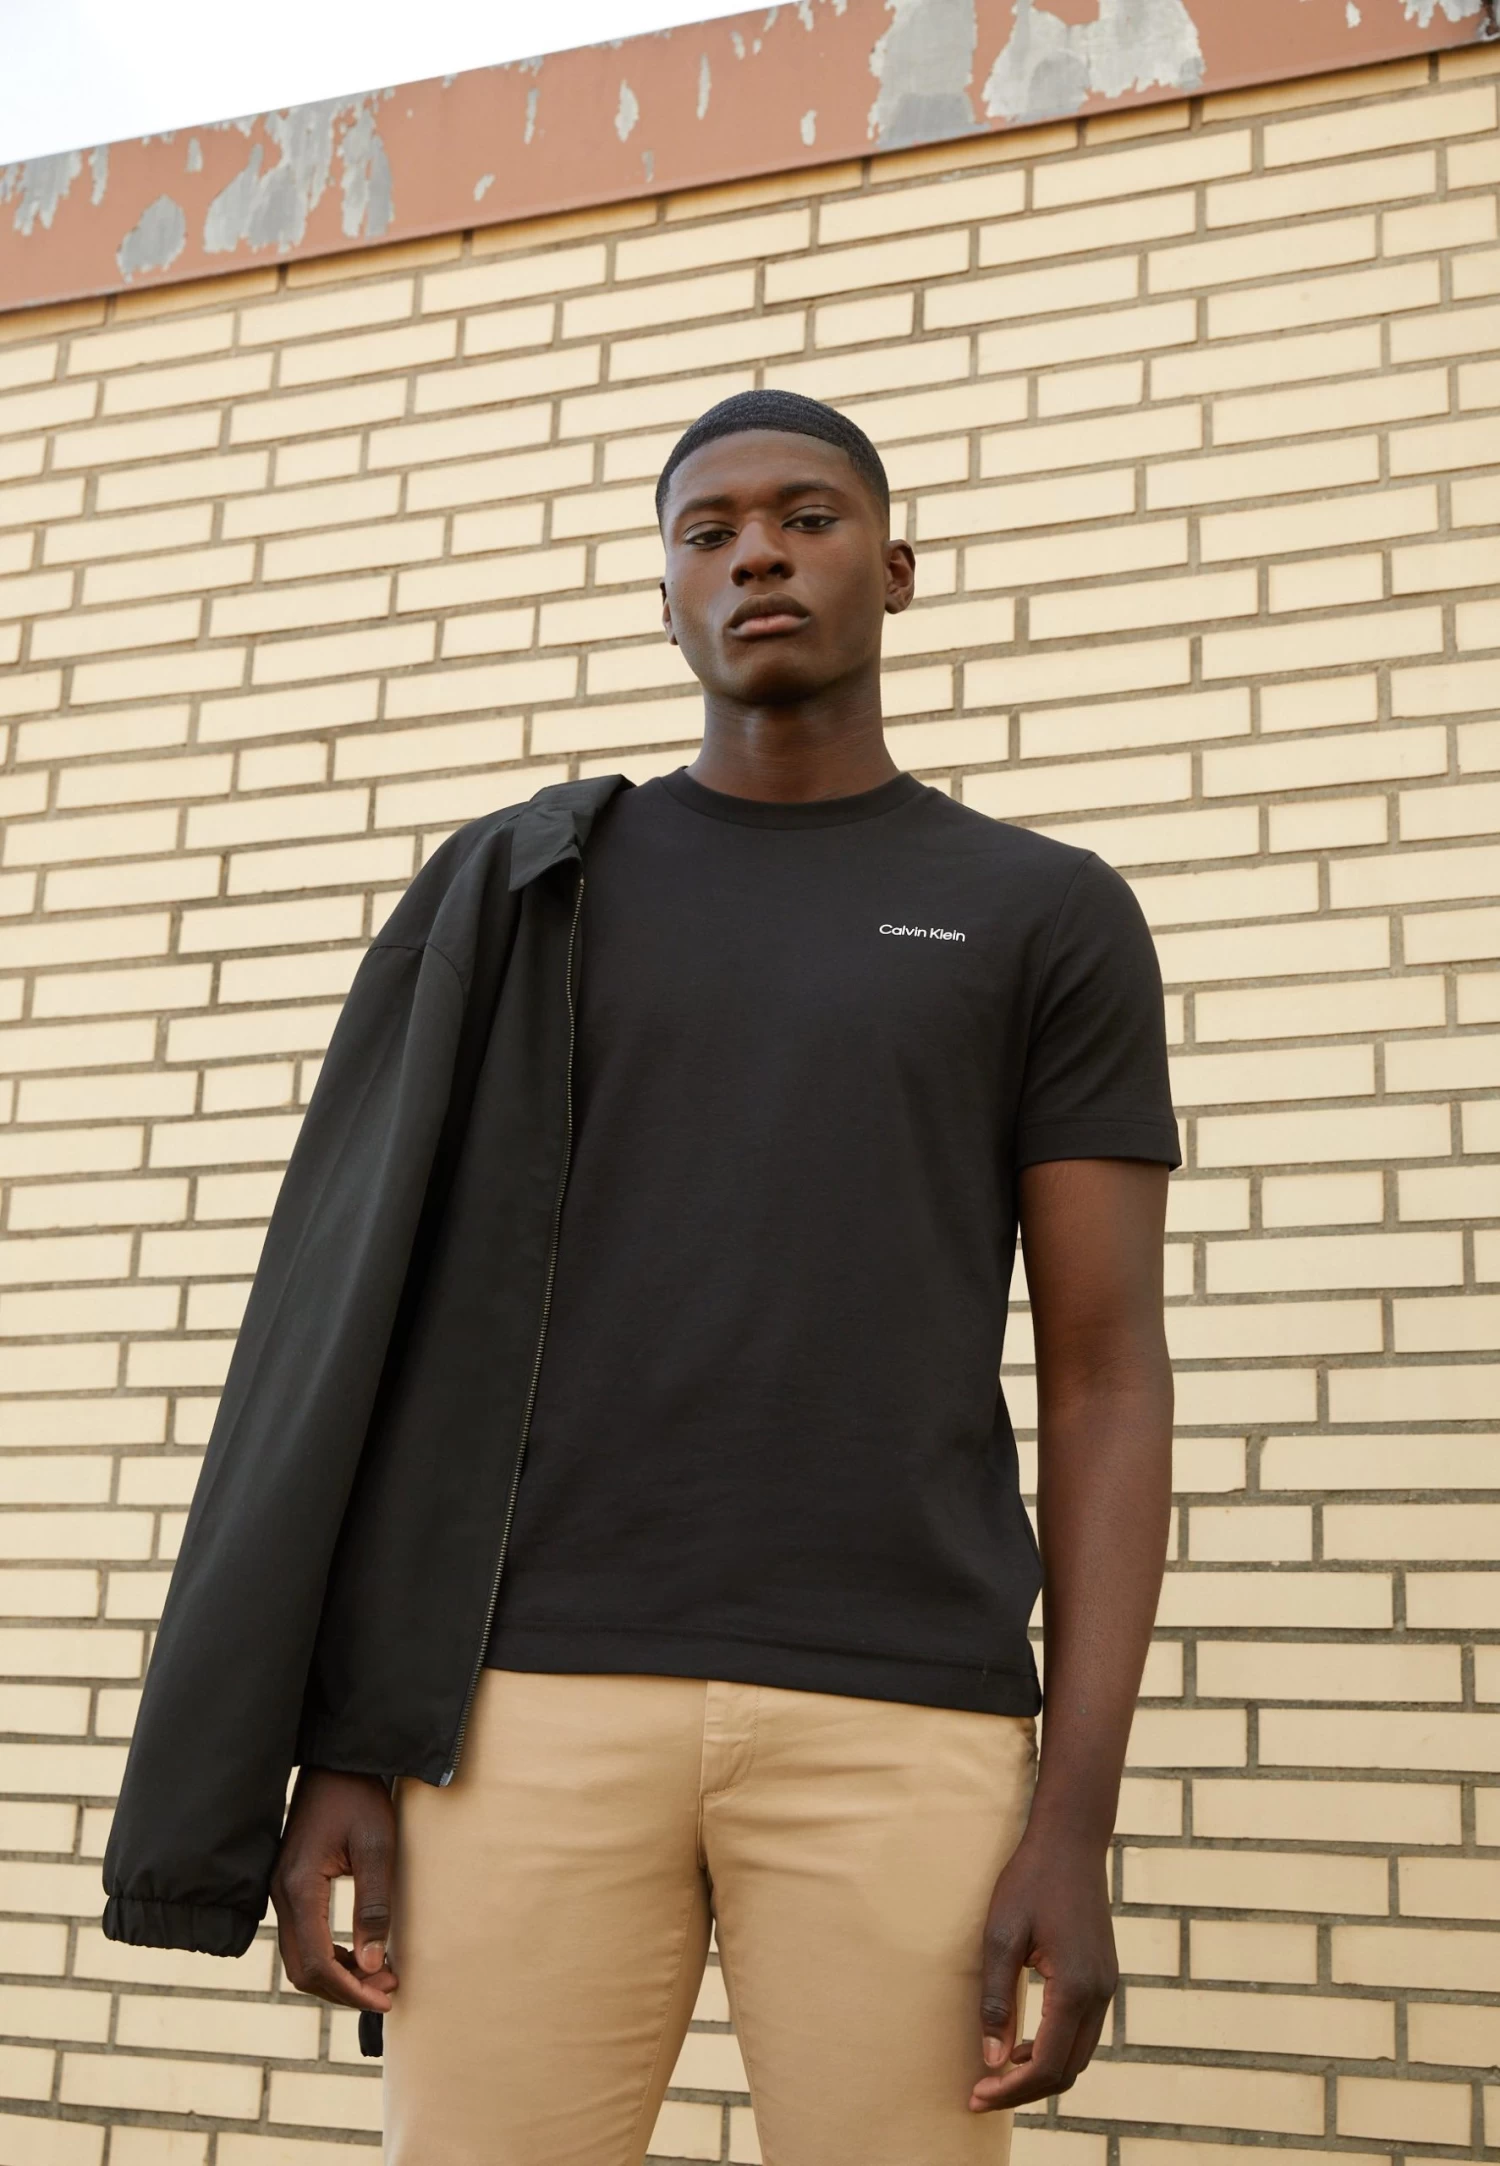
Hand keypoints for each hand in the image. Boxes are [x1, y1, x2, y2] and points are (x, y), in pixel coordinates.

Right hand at [271, 1768, 398, 2012]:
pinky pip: (303, 1937)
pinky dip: (330, 1955)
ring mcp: (280, 1891)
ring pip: (301, 1957)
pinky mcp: (290, 1887)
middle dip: (345, 1989)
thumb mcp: (376, 1847)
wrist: (335, 1761)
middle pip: (304, 1968)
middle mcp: (281, 1895)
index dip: (351, 1989)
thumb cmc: (358, 1797)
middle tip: (388, 1990)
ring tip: (382, 1975)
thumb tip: (374, 1965)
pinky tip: (362, 1954)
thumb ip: (374, 1906)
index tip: (385, 1998)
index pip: (317, 1961)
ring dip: (339, 1974)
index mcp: (299, 1887)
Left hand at [968, 1831, 1116, 2112]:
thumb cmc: (1030, 1881)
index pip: (1047, 2065)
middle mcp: (1100, 1994)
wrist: (1071, 1841)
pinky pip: (1083, 2032)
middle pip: (1067, 2071)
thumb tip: (992, 2059)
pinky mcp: (1105, 1978)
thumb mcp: (1000, 1935)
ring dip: (1041, 2072)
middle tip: (982, 2092)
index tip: (976, 2095)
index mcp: (1075, 1987)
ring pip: (1079, 2055)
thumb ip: (996, 2000)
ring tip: (998, 2072)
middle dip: (1025, 2090)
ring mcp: (1107, 1986)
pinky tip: (1024, 2043)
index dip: (1011, 2090)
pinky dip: (1055, 2049)